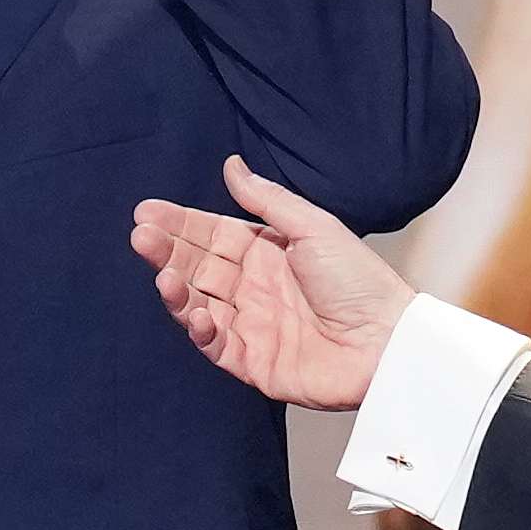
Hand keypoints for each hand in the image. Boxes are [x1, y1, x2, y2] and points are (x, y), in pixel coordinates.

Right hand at [129, 155, 413, 409]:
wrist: (389, 340)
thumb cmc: (360, 280)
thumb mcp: (314, 228)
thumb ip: (268, 201)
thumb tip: (232, 165)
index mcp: (267, 254)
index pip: (213, 234)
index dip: (180, 224)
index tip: (147, 212)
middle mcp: (254, 288)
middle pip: (198, 267)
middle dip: (167, 251)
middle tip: (141, 236)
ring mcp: (252, 326)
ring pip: (198, 305)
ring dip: (176, 289)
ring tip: (161, 274)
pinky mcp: (254, 363)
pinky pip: (216, 346)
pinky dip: (201, 330)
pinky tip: (195, 313)